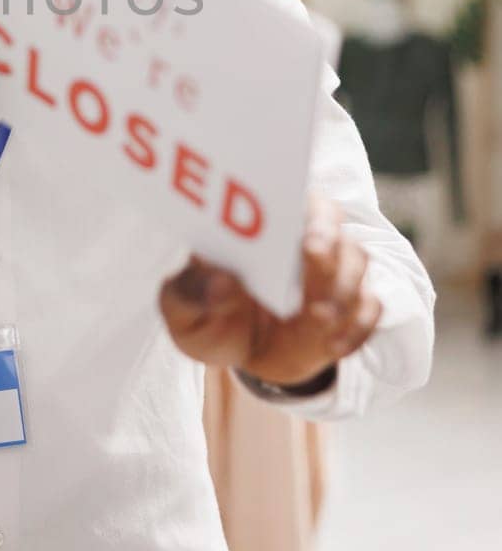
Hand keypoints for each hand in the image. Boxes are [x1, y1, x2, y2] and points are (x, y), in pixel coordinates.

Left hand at [158, 190, 382, 387]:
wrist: (236, 354)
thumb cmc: (207, 314)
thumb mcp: (182, 307)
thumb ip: (191, 292)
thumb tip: (219, 281)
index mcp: (264, 224)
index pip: (293, 197)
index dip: (301, 208)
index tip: (300, 232)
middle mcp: (304, 240)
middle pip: (334, 224)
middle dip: (328, 242)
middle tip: (315, 257)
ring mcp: (332, 275)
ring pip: (357, 264)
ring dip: (342, 288)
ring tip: (316, 317)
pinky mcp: (349, 311)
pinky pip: (369, 311)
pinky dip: (356, 327)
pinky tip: (331, 346)